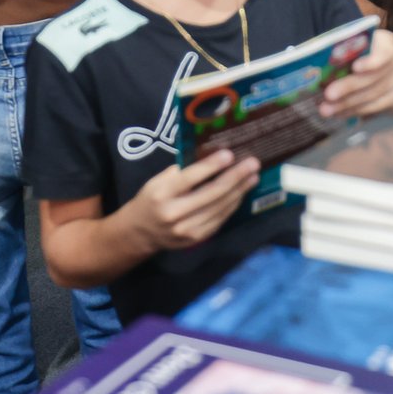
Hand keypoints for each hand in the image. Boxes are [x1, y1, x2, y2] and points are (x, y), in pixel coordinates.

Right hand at [120, 149, 259, 252]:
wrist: (139, 233)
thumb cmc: (151, 199)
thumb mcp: (157, 180)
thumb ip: (182, 171)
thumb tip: (212, 157)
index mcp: (162, 194)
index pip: (191, 177)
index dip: (212, 165)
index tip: (230, 154)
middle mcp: (174, 213)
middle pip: (212, 193)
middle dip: (236, 177)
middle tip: (253, 163)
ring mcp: (186, 230)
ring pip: (220, 207)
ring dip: (240, 191)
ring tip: (253, 176)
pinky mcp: (196, 239)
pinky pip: (220, 219)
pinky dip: (232, 204)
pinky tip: (241, 192)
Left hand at [321, 30, 392, 118]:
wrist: (369, 67)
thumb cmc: (351, 53)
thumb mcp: (346, 48)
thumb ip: (339, 53)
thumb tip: (318, 63)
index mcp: (386, 40)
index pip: (384, 51)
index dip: (371, 61)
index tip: (354, 68)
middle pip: (375, 76)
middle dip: (349, 87)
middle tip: (328, 95)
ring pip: (375, 93)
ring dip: (348, 103)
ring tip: (327, 109)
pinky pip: (378, 105)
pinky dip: (356, 110)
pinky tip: (340, 113)